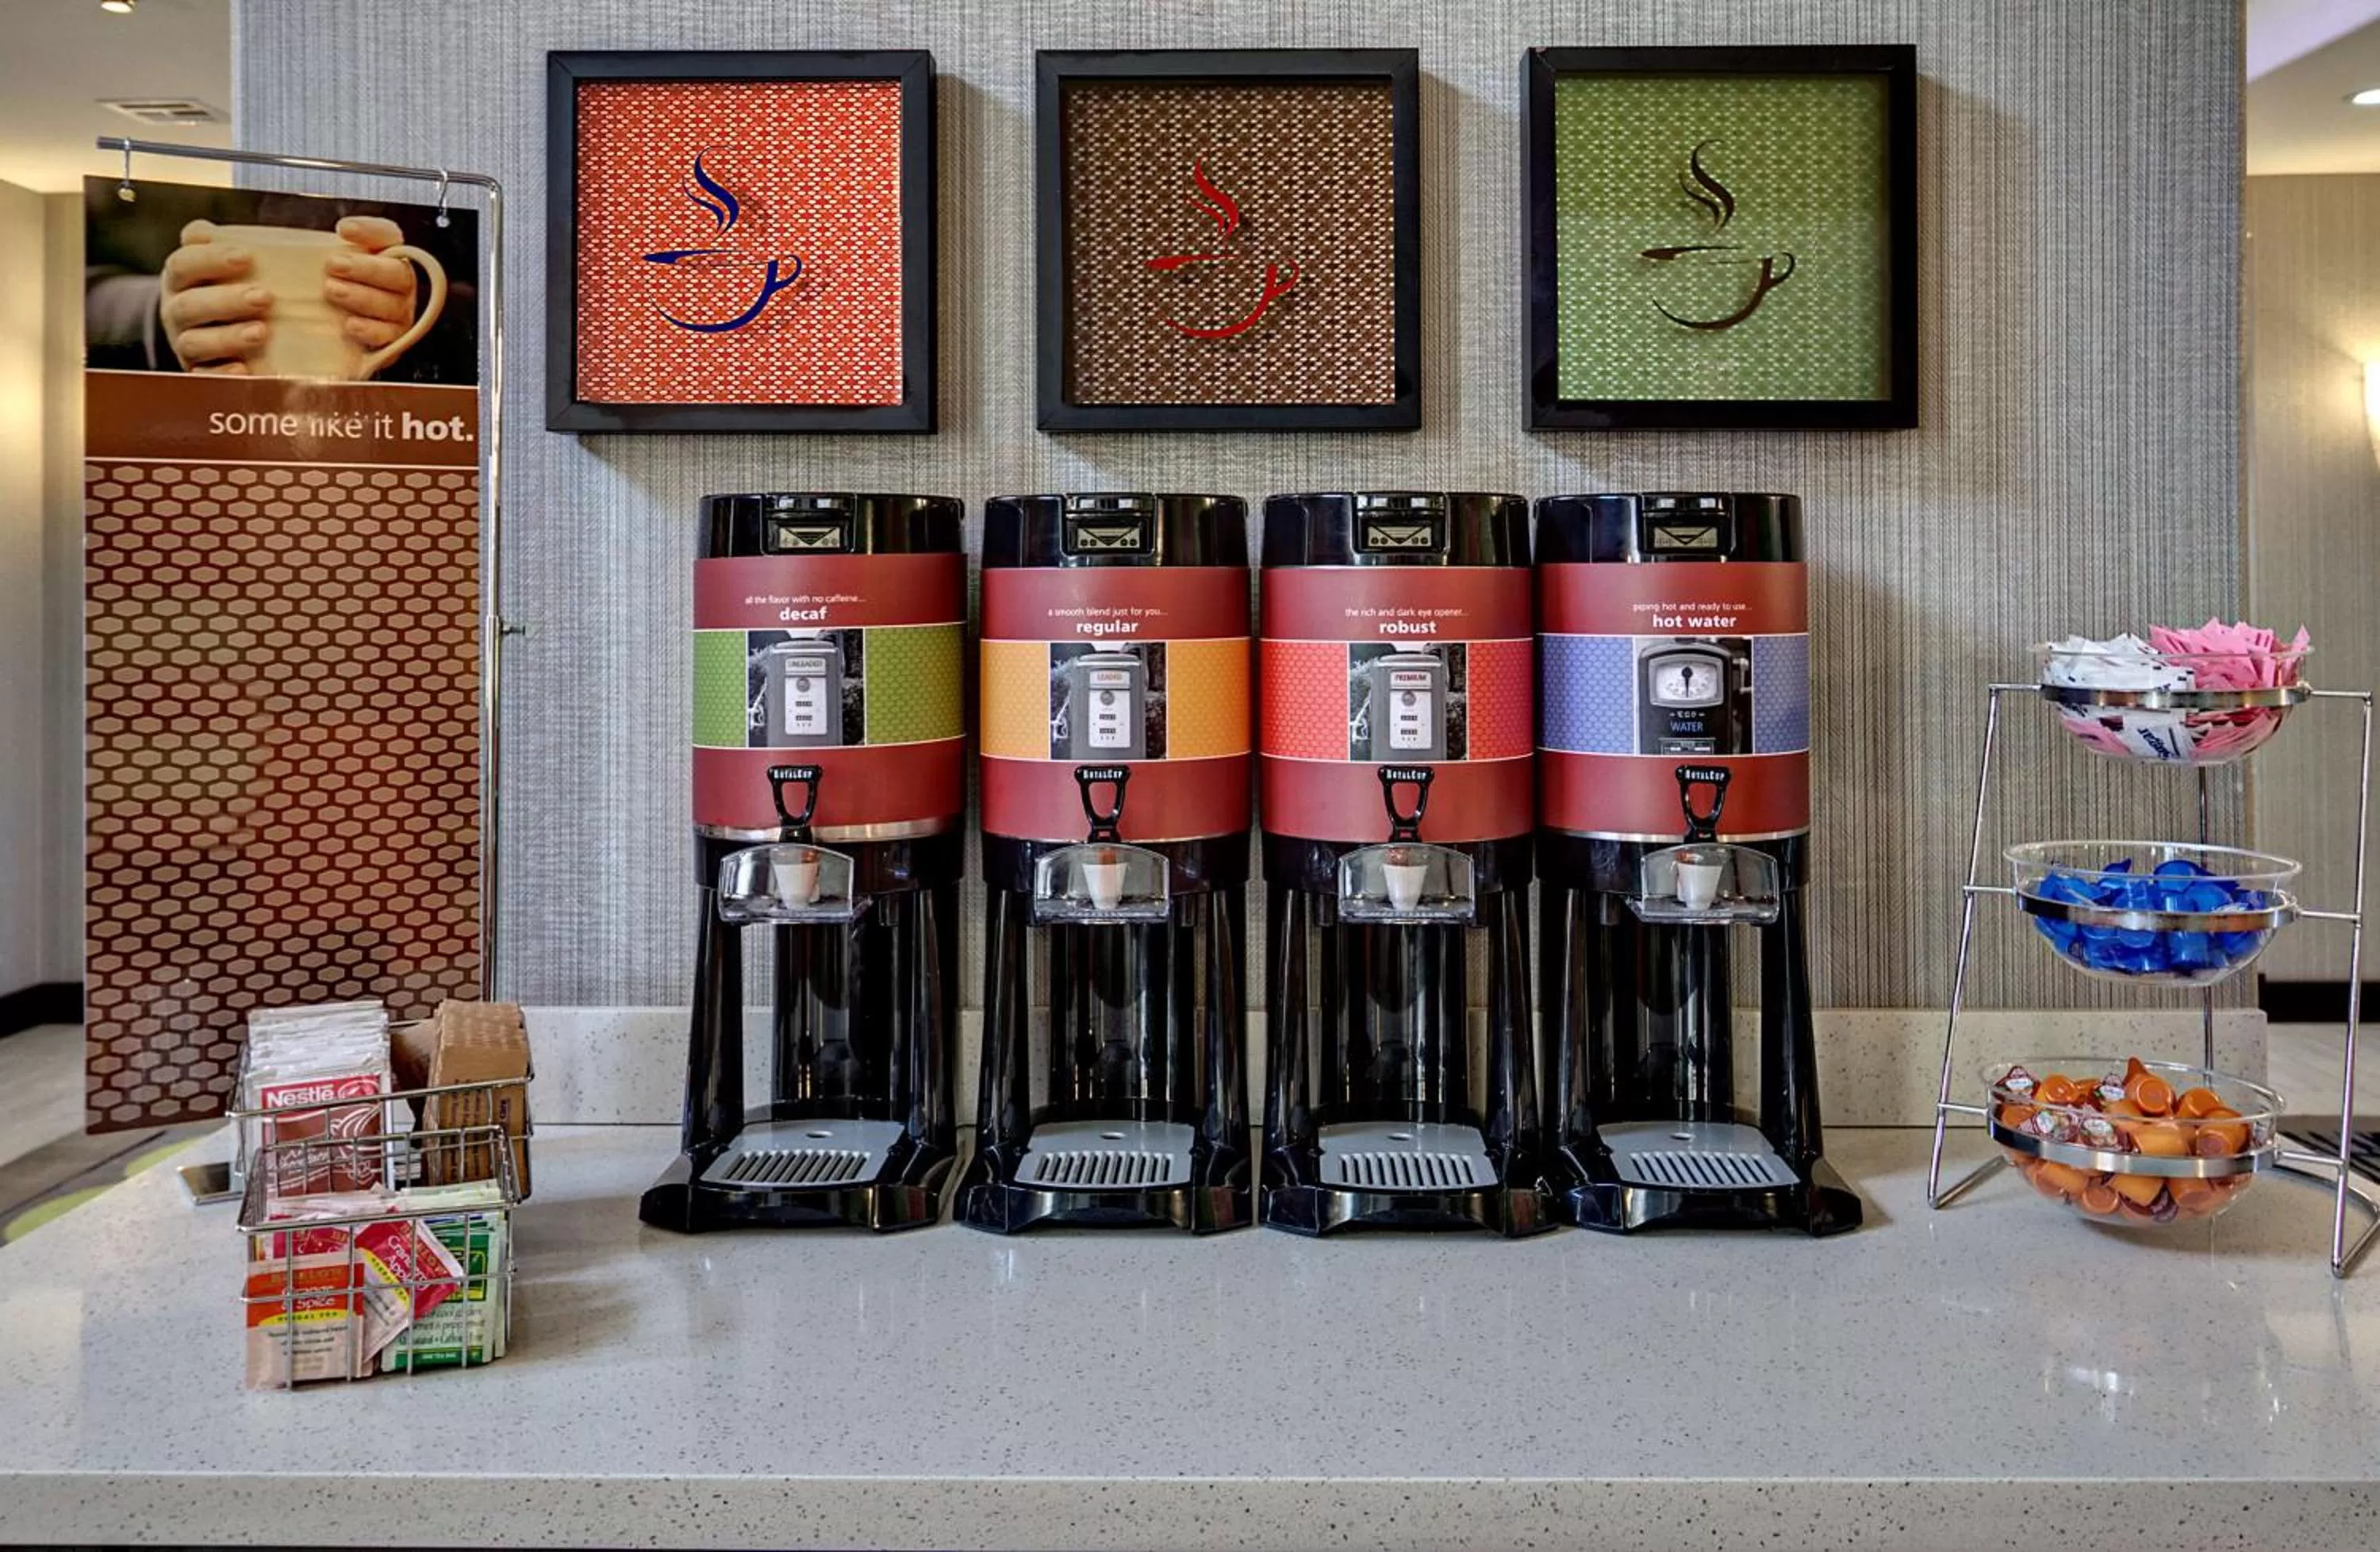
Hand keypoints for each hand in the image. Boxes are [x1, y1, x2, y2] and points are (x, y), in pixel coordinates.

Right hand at [160, 220, 268, 373]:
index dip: (211, 259)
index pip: (185, 264)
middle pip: (190, 305)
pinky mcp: (198, 372)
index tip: (246, 256)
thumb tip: (222, 231)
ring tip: (262, 332)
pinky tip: (244, 369)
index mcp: (180, 278)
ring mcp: (184, 343)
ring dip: (228, 337)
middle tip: (265, 297)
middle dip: (227, 301)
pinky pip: (203, 377)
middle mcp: (176, 310)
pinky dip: (221, 374)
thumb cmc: (228, 286)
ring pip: (194, 342)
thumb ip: (223, 244)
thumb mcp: (224, 262)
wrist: (209, 329)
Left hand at [324, 216, 418, 352]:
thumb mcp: (320, 262)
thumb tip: (325, 234)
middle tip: (333, 264)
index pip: (387, 235)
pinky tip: (349, 325)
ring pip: (392, 305)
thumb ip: (319, 246)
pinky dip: (370, 330)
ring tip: (332, 291)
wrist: (323, 333)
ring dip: (362, 297)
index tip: (343, 229)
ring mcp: (399, 313)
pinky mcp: (392, 341)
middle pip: (396, 273)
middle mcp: (399, 283)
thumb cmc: (326, 286)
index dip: (370, 231)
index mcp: (385, 255)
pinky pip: (389, 337)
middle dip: (366, 268)